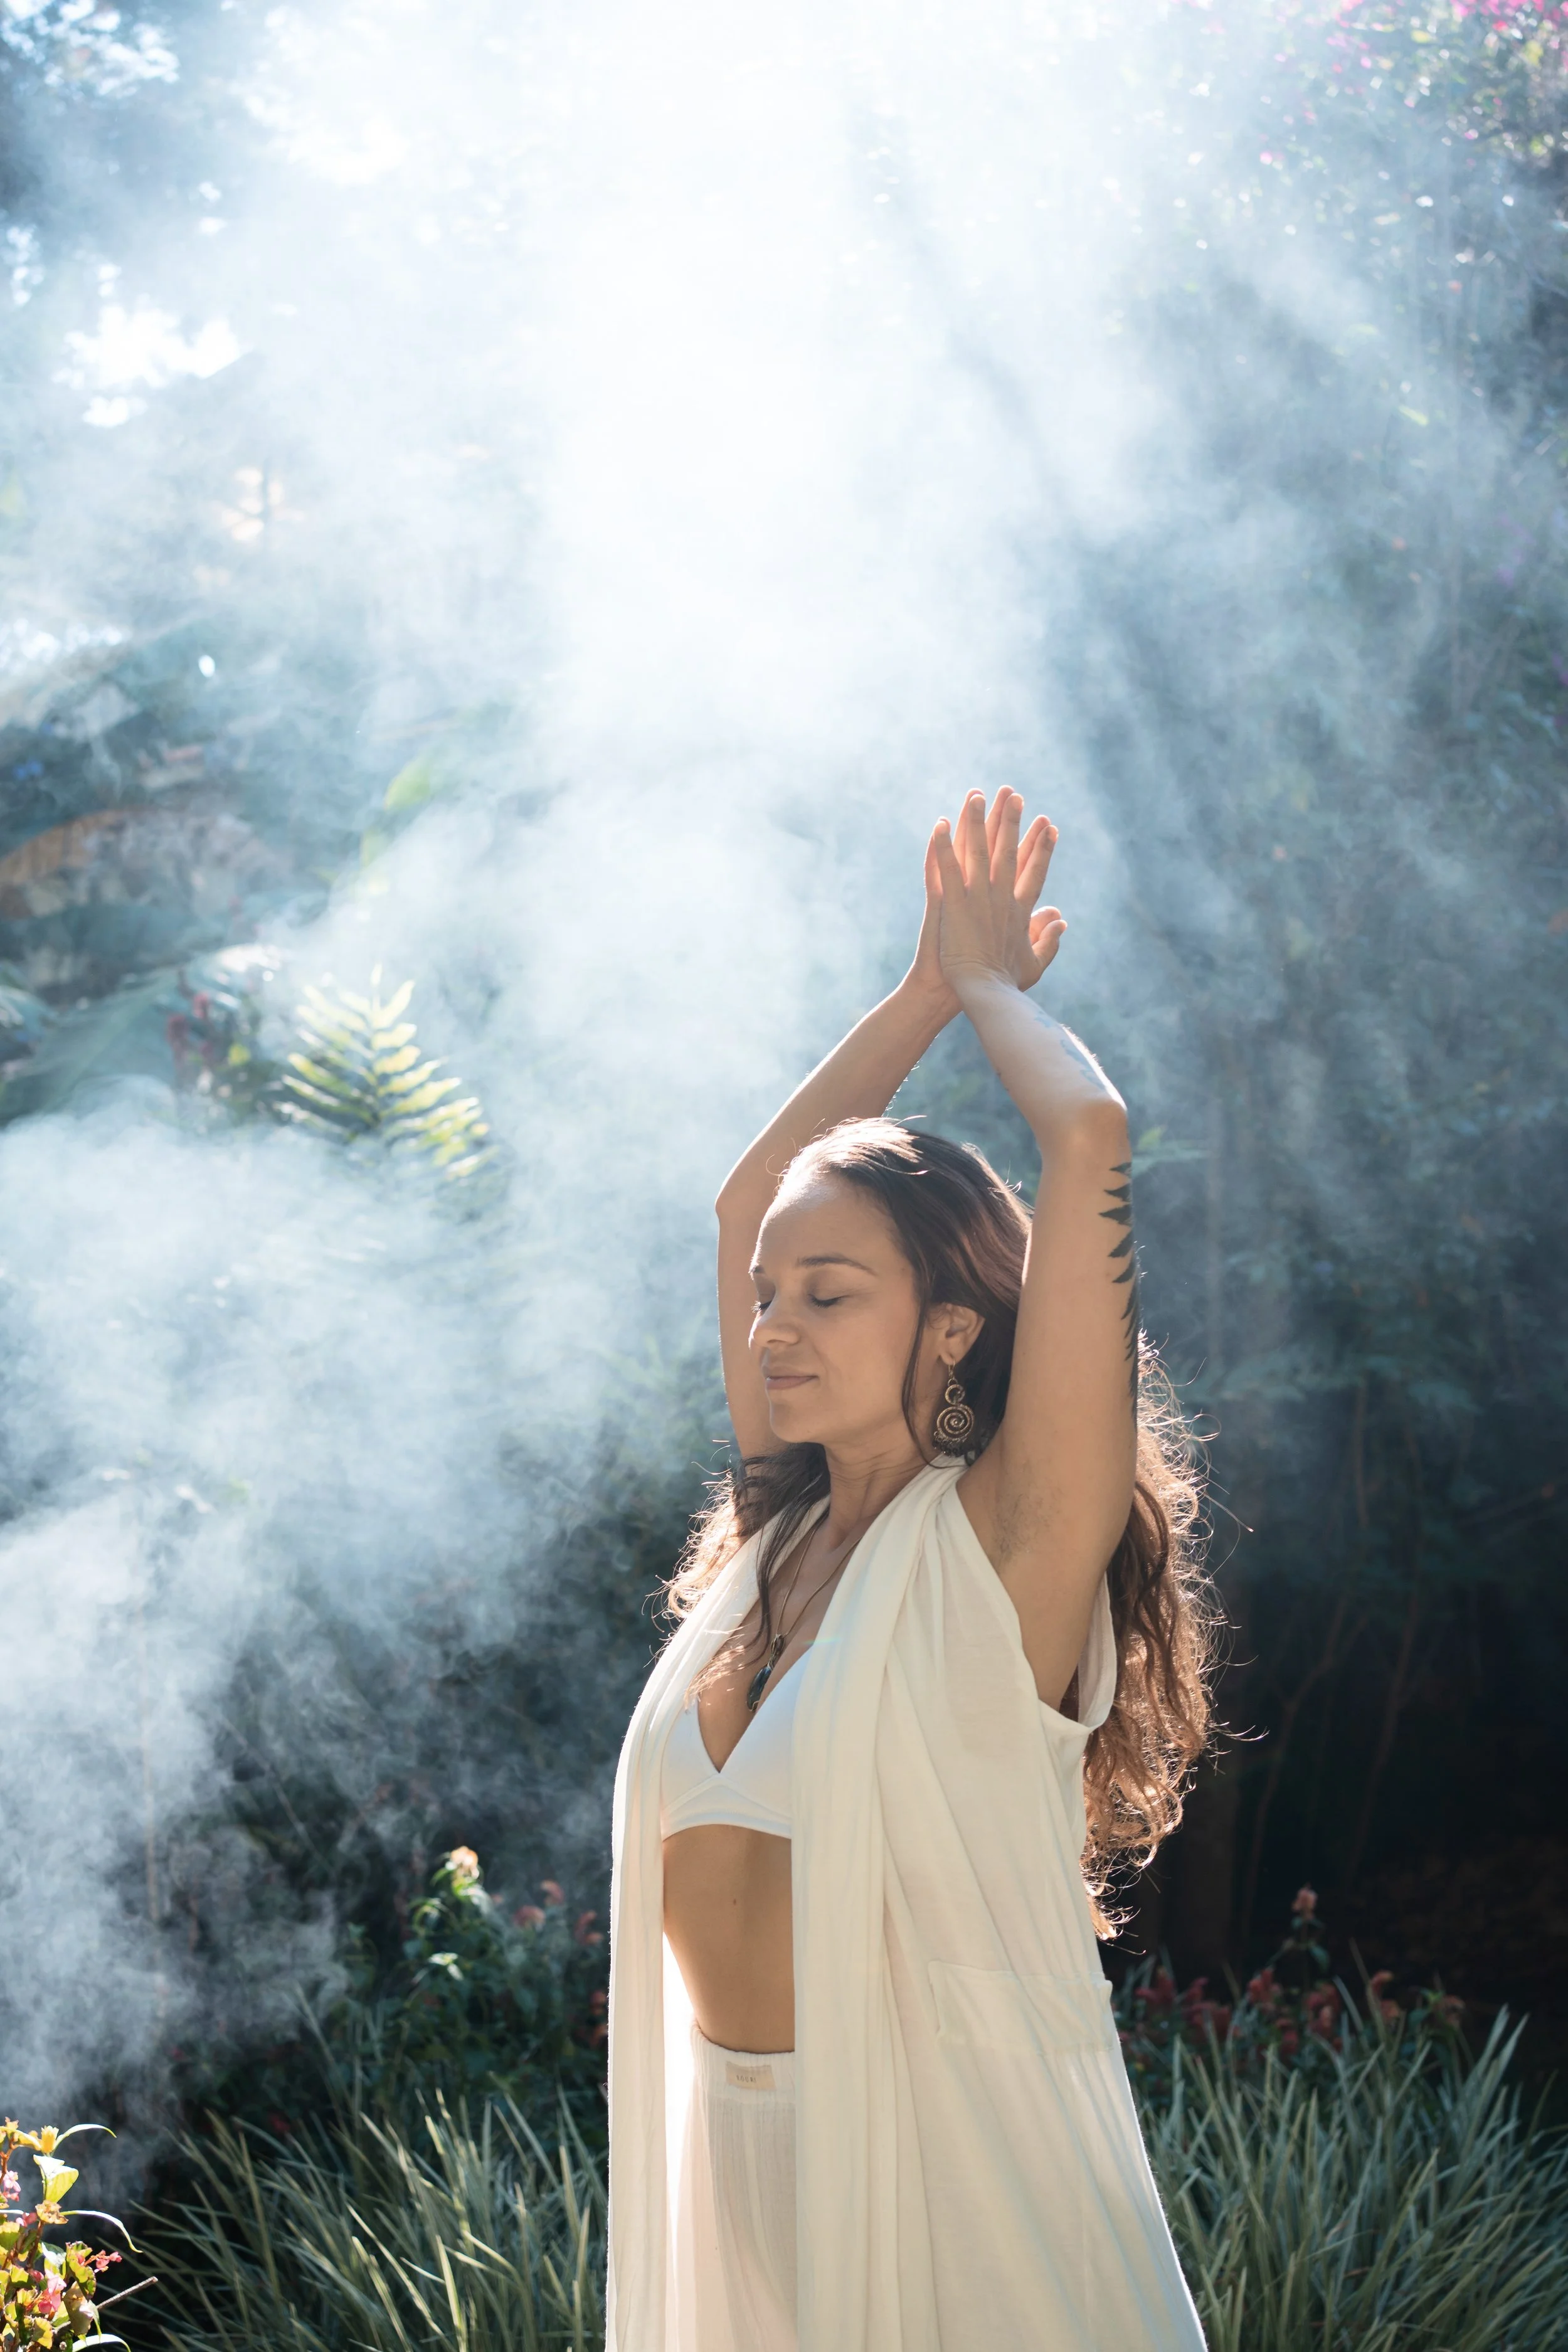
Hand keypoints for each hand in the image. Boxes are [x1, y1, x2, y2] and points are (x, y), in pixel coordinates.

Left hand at [928, 788, 1065, 1001]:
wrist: (984, 994)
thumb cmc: (1006, 985)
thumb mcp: (1035, 964)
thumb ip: (1049, 940)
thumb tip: (1062, 920)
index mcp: (1020, 911)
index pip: (1035, 872)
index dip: (1042, 848)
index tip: (1049, 826)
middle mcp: (1001, 898)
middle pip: (1008, 852)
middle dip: (1011, 821)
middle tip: (1014, 795)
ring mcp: (977, 899)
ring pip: (977, 852)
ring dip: (977, 821)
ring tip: (977, 795)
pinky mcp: (954, 905)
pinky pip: (946, 869)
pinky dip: (942, 846)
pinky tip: (939, 824)